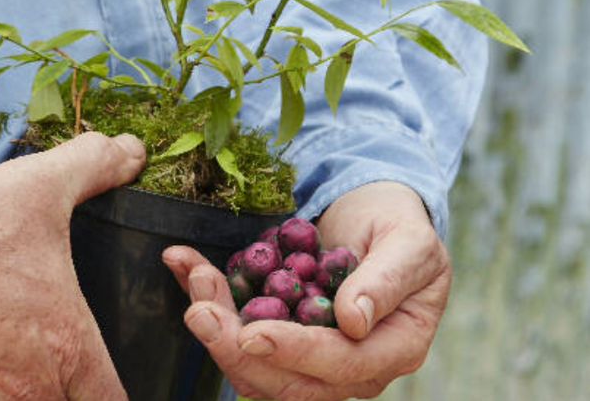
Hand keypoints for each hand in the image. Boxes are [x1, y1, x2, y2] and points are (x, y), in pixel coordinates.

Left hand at [162, 180, 450, 400]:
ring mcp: (309, 350)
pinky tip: (183, 263)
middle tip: (199, 310)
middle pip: (287, 380)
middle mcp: (349, 363)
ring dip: (217, 327)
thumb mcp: (408, 242)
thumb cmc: (399, 226)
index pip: (339, 365)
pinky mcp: (277, 326)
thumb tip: (354, 322)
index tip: (251, 334)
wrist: (375, 211)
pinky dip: (210, 296)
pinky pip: (238, 326)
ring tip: (195, 277)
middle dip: (237, 348)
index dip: (294, 352)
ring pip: (255, 362)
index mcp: (392, 348)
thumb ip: (386, 280)